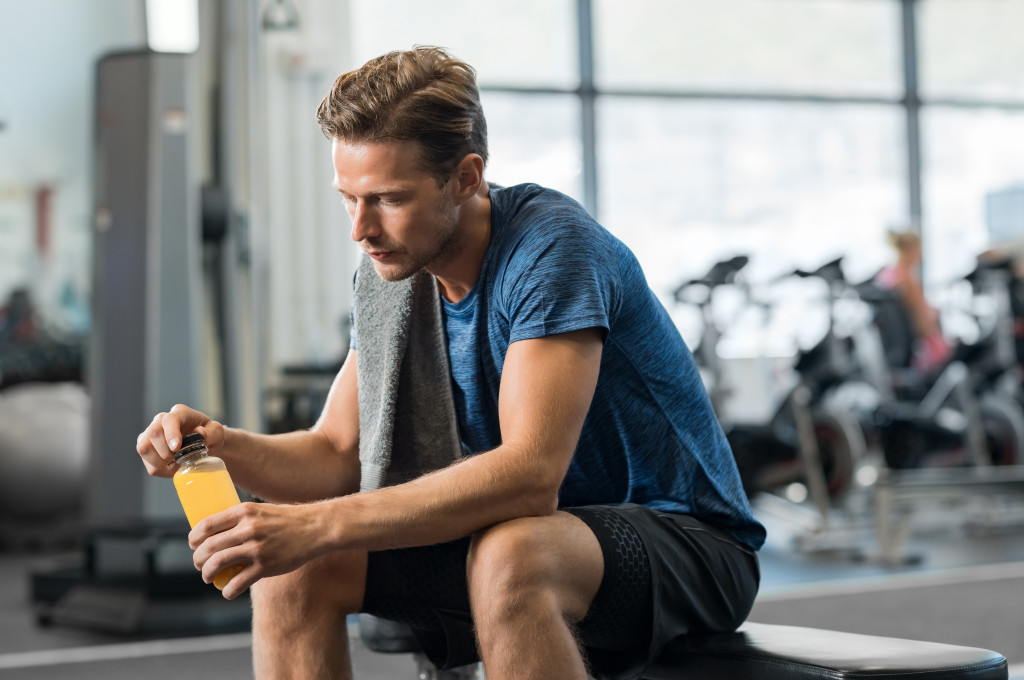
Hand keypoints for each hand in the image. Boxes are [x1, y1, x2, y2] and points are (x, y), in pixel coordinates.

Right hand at [136, 404, 225, 477]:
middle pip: (153, 433)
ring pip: (144, 448)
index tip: (176, 448)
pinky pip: (148, 464)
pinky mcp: (146, 448)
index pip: (170, 420)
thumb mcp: (217, 433)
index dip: (171, 434)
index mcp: (180, 413)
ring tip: (176, 462)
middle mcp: (160, 420)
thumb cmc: (210, 436)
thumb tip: (199, 433)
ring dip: (161, 461)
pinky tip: (172, 466)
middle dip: (166, 451)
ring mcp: (149, 434)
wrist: (203, 445)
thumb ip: (212, 432)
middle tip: (180, 458)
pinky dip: (161, 470)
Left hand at [189, 502, 331, 599]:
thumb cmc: (287, 520)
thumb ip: (242, 519)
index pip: (206, 525)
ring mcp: (256, 548)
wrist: (315, 528)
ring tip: (208, 577)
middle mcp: (247, 529)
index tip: (193, 544)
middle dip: (198, 559)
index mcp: (244, 512)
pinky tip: (228, 592)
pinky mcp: (266, 566)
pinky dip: (228, 591)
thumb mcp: (261, 510)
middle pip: (208, 547)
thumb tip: (219, 533)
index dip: (194, 537)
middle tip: (199, 564)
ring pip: (218, 563)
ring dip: (207, 573)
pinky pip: (237, 583)